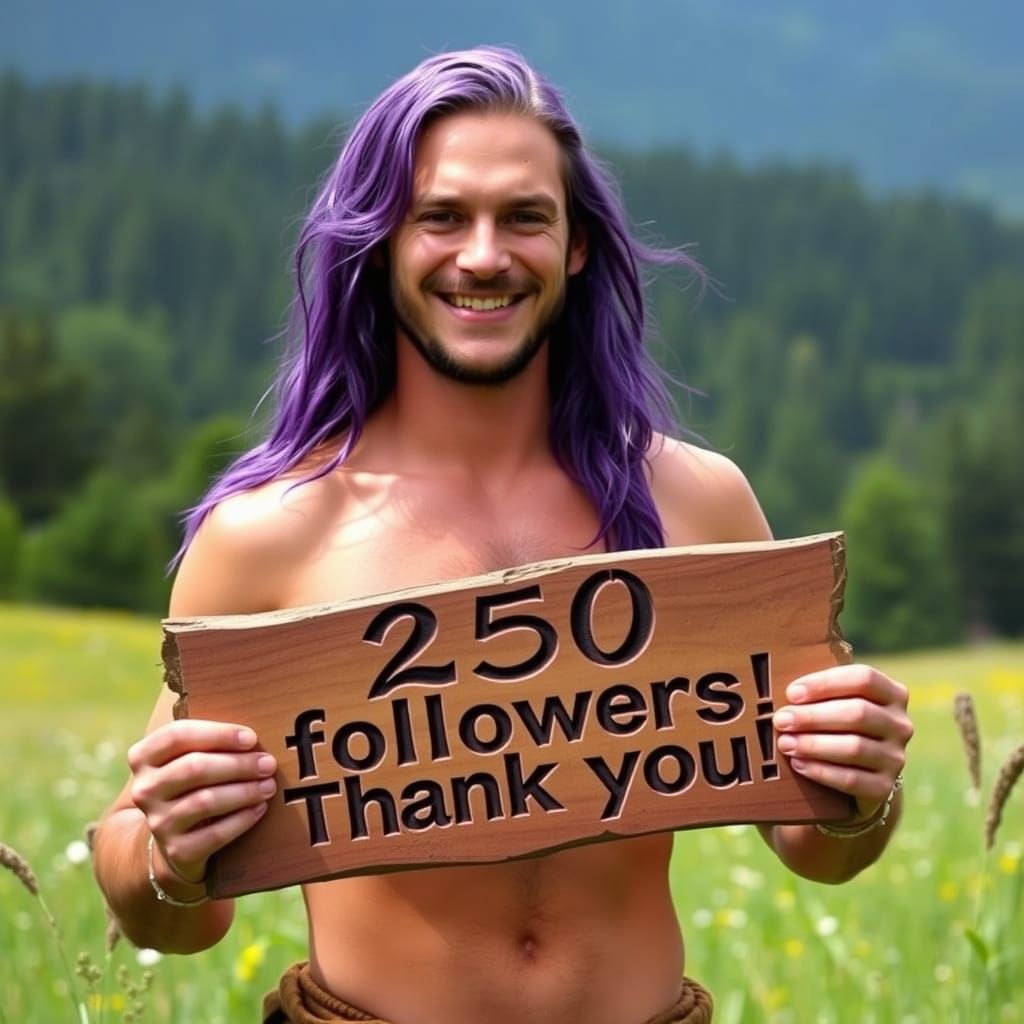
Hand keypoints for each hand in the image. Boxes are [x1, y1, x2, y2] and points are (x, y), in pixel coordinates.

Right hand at [128, 721, 276, 885]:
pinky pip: (215, 833)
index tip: (251, 738)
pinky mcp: (176, 850)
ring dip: (244, 791)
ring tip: (268, 786)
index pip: (177, 735)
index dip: (218, 734)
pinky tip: (259, 808)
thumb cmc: (191, 784)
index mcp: (143, 757)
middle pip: (195, 768)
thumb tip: (251, 739)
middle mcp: (144, 789)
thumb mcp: (187, 758)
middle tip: (268, 763)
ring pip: (205, 801)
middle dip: (238, 764)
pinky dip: (242, 819)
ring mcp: (157, 821)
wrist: (174, 837)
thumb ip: (208, 742)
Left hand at [773, 665, 912, 819]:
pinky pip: (851, 779)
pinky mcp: (884, 786)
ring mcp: (895, 757)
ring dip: (813, 744)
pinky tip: (798, 764)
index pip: (864, 679)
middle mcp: (900, 724)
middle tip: (781, 720)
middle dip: (813, 716)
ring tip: (784, 742)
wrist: (859, 771)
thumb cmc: (838, 724)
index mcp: (892, 694)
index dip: (825, 683)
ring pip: (854, 747)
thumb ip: (820, 692)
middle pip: (858, 713)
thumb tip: (787, 692)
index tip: (792, 693)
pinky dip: (821, 771)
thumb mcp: (836, 702)